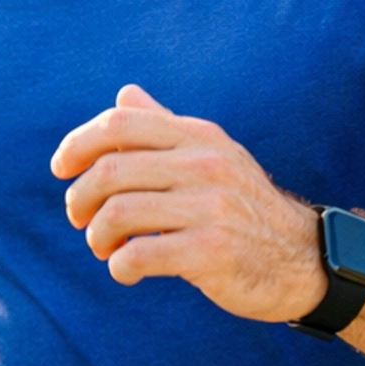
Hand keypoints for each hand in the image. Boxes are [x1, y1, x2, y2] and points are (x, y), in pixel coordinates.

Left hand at [50, 83, 327, 322]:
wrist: (303, 258)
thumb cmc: (244, 208)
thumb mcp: (212, 157)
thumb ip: (166, 128)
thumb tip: (125, 94)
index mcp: (199, 137)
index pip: (121, 123)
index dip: (78, 144)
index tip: (61, 169)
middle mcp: (205, 165)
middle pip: (110, 172)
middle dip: (79, 199)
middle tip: (80, 219)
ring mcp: (211, 208)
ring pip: (118, 214)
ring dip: (97, 236)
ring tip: (104, 248)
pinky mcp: (213, 252)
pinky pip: (140, 255)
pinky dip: (119, 266)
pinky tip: (125, 271)